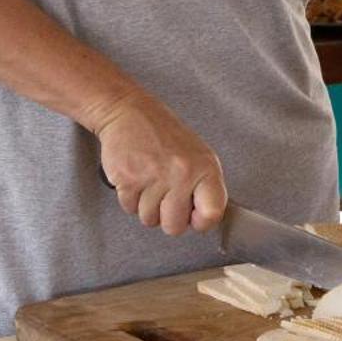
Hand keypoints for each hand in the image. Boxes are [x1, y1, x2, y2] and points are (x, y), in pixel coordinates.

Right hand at [89, 92, 228, 236]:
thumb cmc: (164, 135)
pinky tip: (137, 177)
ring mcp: (155, 177)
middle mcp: (182, 174)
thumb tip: (206, 219)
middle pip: (175, 227)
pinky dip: (130, 198)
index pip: (212, 214)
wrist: (130, 113)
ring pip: (149, 220)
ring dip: (146, 206)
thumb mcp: (198, 155)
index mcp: (205, 168)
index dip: (200, 222)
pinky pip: (130, 209)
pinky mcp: (129, 180)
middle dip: (167, 217)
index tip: (194, 217)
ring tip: (150, 181)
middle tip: (165, 195)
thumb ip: (204, 187)